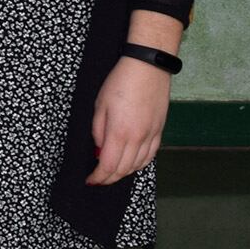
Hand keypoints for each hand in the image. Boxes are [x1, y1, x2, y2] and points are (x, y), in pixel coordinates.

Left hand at [87, 57, 169, 184]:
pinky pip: (151, 155)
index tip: (90, 180)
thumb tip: (99, 149)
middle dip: (109, 178)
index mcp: (120, 132)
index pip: (108, 165)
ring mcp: (152, 134)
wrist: (148, 68)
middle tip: (98, 179)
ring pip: (138, 164)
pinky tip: (132, 164)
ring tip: (112, 173)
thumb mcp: (99, 105)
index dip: (98, 177)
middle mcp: (138, 138)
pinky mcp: (160, 129)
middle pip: (123, 169)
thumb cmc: (120, 82)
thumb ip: (98, 131)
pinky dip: (140, 164)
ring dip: (124, 173)